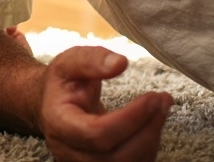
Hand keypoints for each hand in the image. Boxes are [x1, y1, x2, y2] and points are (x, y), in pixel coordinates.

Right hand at [38, 46, 172, 161]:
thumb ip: (90, 60)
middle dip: (146, 129)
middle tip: (162, 100)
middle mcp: (70, 151)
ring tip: (162, 106)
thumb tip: (120, 63)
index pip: (96, 134)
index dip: (129, 119)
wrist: (51, 105)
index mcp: (59, 124)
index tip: (151, 97)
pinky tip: (154, 121)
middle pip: (115, 156)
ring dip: (152, 137)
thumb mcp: (68, 63)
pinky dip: (149, 145)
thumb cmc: (61, 83)